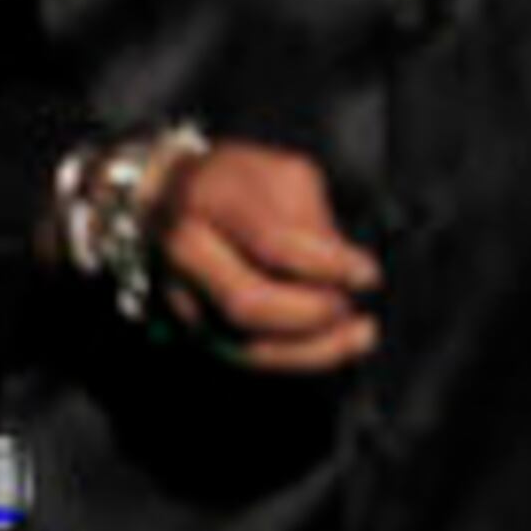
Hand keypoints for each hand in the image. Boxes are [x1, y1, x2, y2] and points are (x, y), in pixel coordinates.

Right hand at [148, 138, 379, 374]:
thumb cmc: (233, 181)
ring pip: (246, 344)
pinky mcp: (190, 324)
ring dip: (313, 347)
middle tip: (348, 304)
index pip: (272, 243)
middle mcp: (183, 249)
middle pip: (247, 303)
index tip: (369, 273)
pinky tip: (332, 345)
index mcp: (205, 195)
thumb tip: (344, 269)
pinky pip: (246, 358)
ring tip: (356, 333)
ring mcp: (179, 292)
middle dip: (312, 313)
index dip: (328, 265)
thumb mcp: (276, 172)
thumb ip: (311, 217)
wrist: (162, 197)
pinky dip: (296, 358)